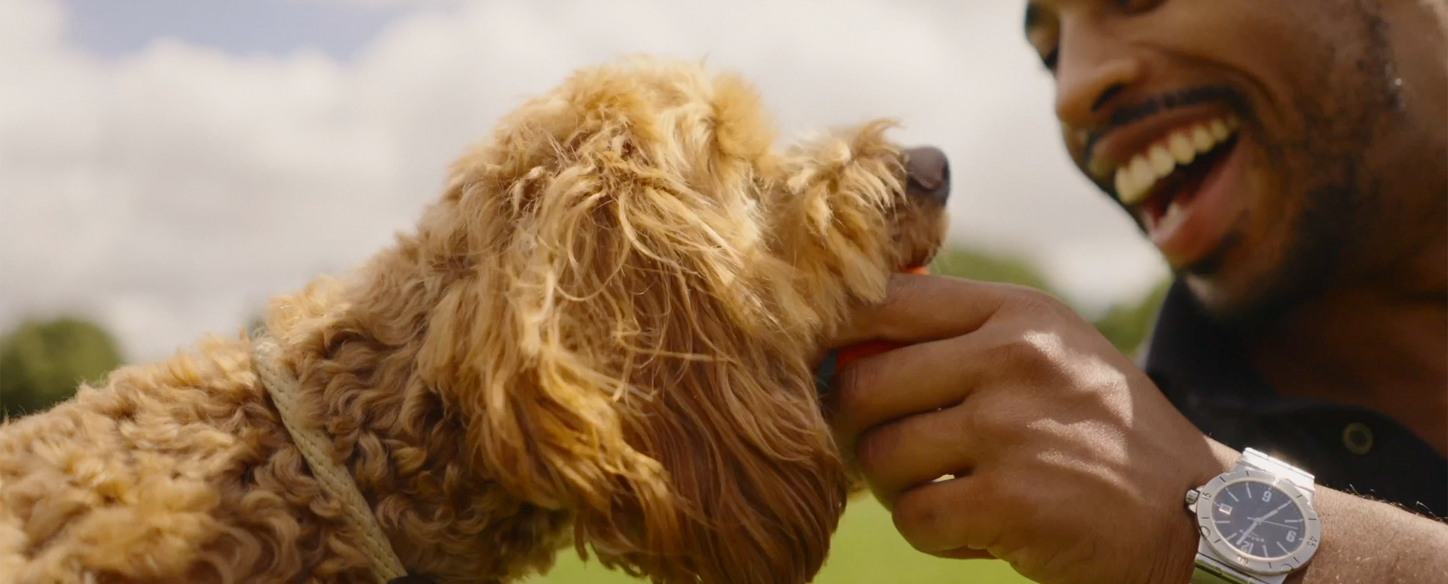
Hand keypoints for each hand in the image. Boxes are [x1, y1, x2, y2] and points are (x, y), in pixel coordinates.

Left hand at [821, 274, 1239, 583]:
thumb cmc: (1102, 431)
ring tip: (942, 491)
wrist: (1197, 514)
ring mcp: (1012, 428)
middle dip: (857, 429)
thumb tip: (845, 340)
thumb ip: (961, 334)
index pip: (884, 302)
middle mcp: (1014, 357)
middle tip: (884, 451)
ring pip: (878, 454)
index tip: (838, 374)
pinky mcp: (1012, 501)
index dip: (840, 341)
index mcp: (1016, 311)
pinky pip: (914, 517)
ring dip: (895, 488)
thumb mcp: (1049, 350)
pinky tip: (975, 530)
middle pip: (862, 384)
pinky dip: (932, 534)